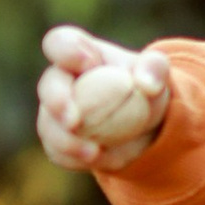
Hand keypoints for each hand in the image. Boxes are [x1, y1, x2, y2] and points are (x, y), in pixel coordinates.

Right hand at [37, 25, 171, 170]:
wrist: (144, 122)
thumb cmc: (144, 85)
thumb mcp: (155, 71)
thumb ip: (155, 69)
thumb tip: (147, 84)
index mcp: (78, 53)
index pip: (61, 43)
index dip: (67, 50)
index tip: (88, 63)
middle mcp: (59, 81)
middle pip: (48, 87)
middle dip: (57, 102)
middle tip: (73, 121)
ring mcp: (54, 113)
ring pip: (49, 127)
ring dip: (68, 142)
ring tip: (94, 153)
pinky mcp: (57, 141)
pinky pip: (59, 152)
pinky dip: (78, 159)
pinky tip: (99, 160)